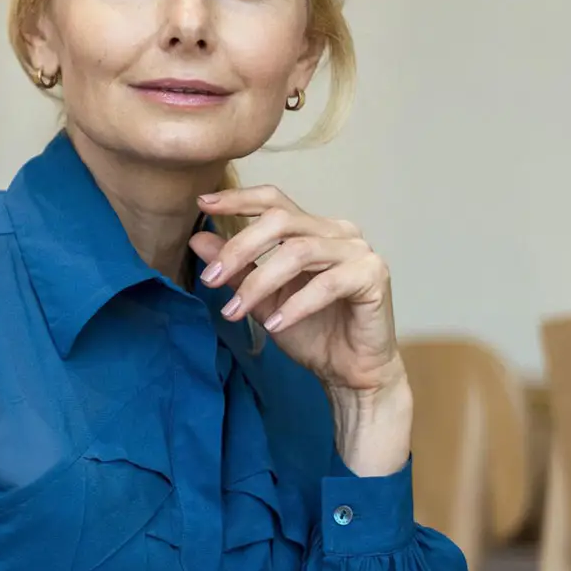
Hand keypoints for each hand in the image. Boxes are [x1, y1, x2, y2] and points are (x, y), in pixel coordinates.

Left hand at [190, 185, 402, 396]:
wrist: (350, 370)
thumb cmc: (311, 331)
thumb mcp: (262, 300)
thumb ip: (237, 269)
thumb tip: (197, 240)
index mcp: (313, 229)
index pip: (274, 202)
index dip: (239, 199)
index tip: (203, 205)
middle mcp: (337, 232)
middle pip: (281, 221)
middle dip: (239, 248)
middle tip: (209, 279)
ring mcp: (358, 251)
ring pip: (299, 252)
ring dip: (259, 283)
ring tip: (234, 312)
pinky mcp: (373, 276)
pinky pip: (327, 284)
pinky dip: (295, 306)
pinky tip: (273, 326)